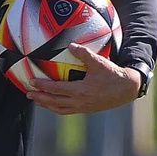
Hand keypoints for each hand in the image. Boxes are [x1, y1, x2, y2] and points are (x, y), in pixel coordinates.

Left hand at [26, 43, 141, 114]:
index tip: (32, 82)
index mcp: (81, 91)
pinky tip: (54, 104)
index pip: (56, 89)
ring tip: (38, 101)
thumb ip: (83, 53)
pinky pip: (68, 111)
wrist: (128, 89)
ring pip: (60, 109)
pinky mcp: (87, 110)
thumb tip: (70, 45)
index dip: (42, 86)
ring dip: (47, 106)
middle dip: (40, 99)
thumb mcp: (99, 62)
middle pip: (54, 102)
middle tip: (28, 94)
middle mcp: (80, 102)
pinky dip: (58, 108)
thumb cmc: (113, 75)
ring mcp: (83, 107)